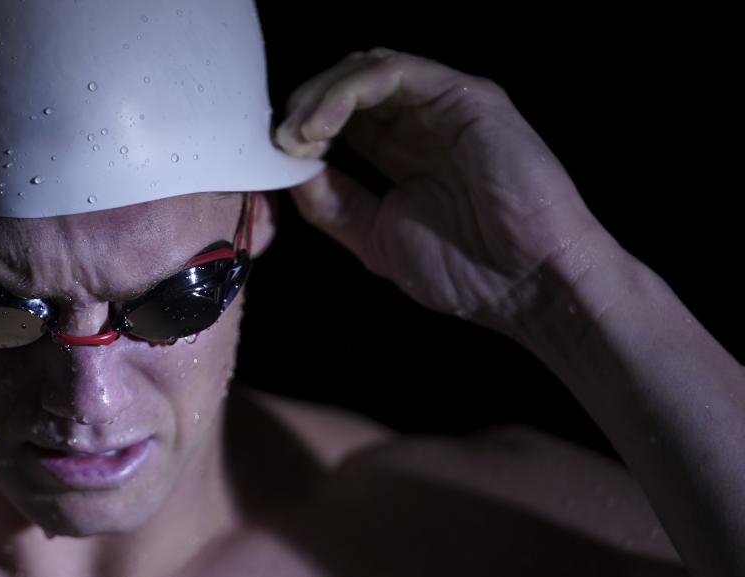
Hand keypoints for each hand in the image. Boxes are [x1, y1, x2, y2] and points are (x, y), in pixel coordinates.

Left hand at [275, 48, 606, 331]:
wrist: (528, 284)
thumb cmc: (464, 271)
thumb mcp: (374, 237)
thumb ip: (331, 203)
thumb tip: (289, 171)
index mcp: (402, 153)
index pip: (341, 120)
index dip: (301, 129)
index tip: (272, 156)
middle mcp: (421, 122)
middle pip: (348, 86)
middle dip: (303, 106)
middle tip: (278, 139)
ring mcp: (444, 105)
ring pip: (366, 69)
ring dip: (320, 95)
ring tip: (297, 133)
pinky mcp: (464, 96)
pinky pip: (394, 72)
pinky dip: (349, 91)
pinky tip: (324, 124)